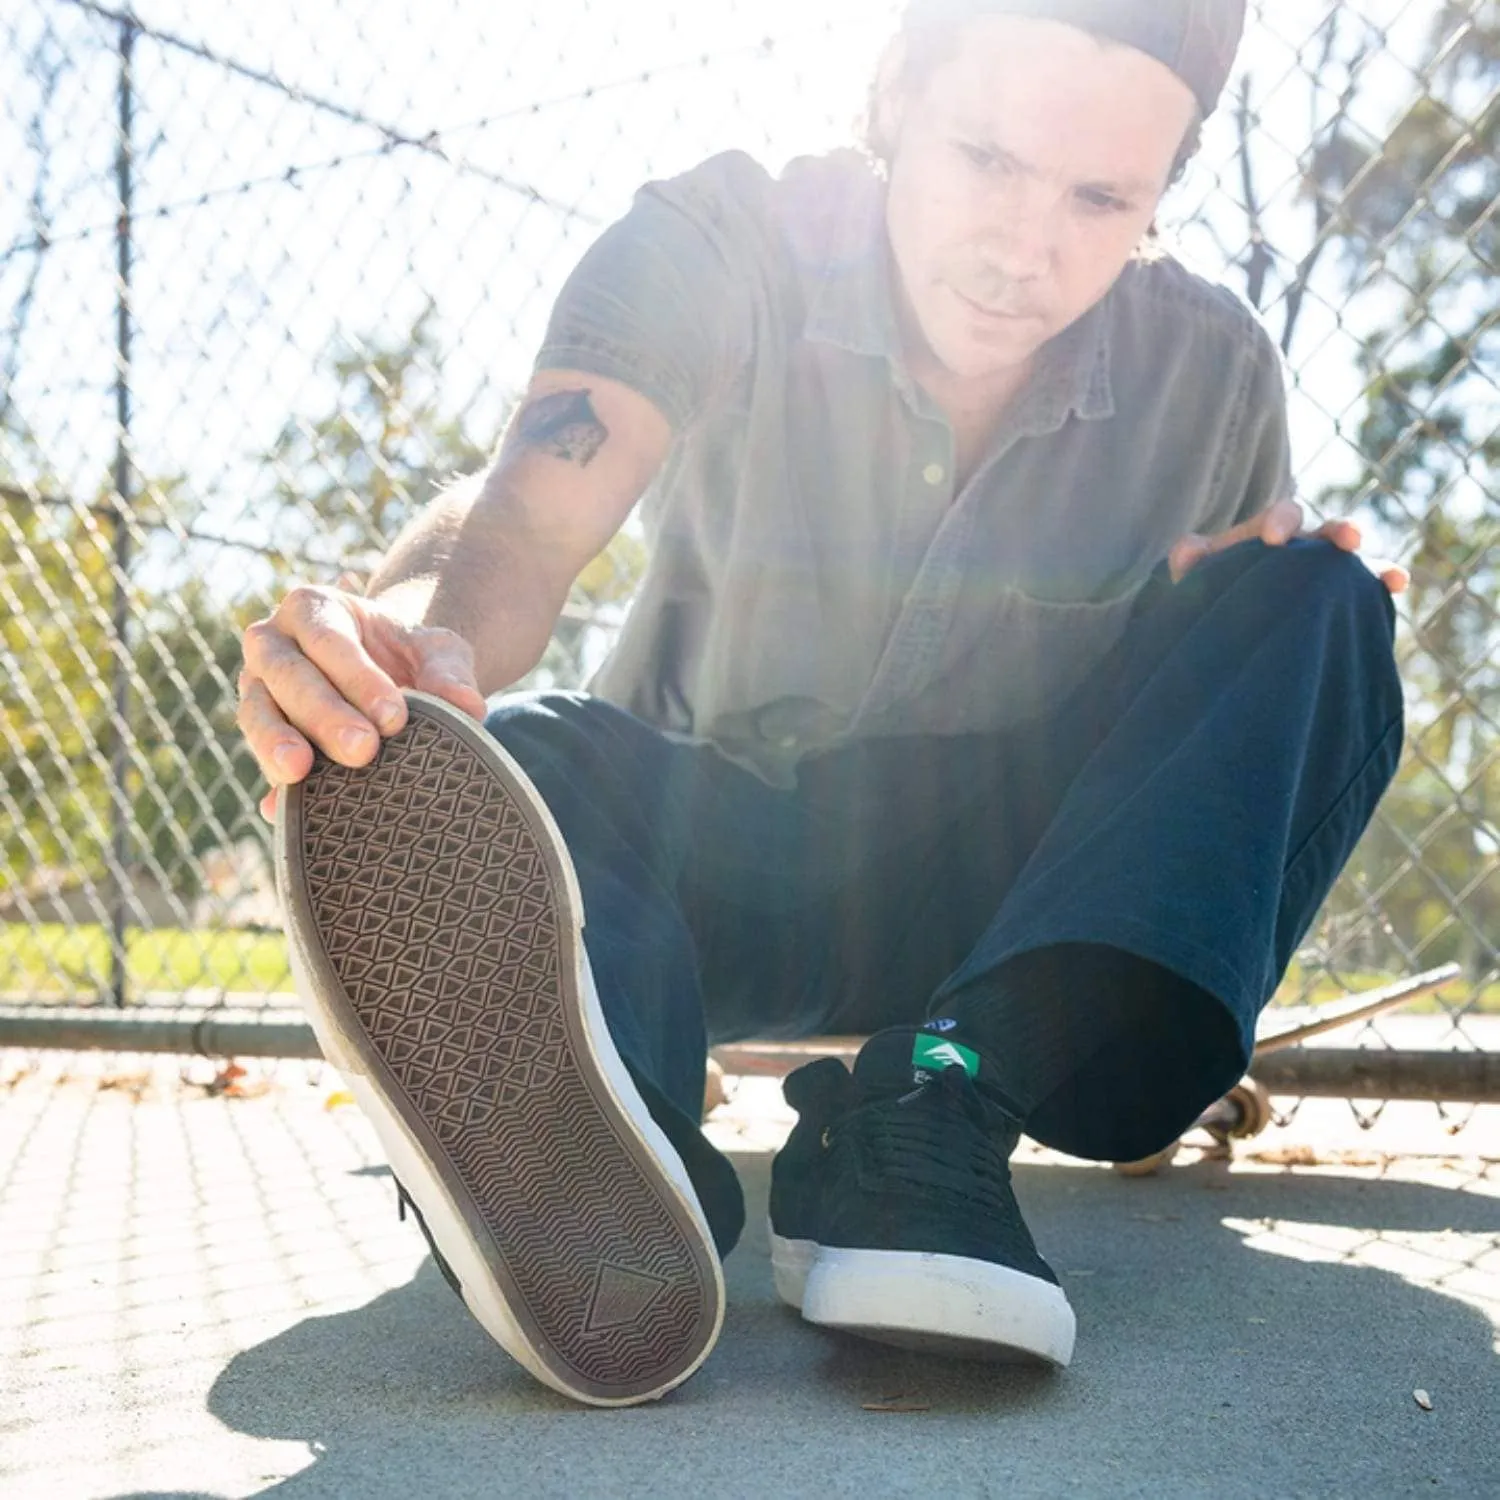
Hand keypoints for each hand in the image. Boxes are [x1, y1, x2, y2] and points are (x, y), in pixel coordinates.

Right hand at [237, 583, 487, 822]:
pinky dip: (271, 785)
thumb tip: (468, 707)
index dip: (357, 677)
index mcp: (313, 608)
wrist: (393, 673)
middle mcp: (273, 642)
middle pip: (289, 675)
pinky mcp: (261, 734)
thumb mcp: (438, 651)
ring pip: (257, 712)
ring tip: (298, 773)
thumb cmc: (411, 654)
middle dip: (324, 714)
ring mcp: (258, 688)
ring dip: (276, 743)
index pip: (328, 639)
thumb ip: (450, 673)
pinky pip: (260, 759)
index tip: (394, 718)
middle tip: (362, 751)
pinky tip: (280, 809)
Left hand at [1167, 498, 1409, 594]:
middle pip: (1326, 529)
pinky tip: (1396, 586)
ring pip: (1353, 559)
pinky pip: (1367, 588)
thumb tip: (1188, 551)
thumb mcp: (1193, 576)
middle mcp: (1303, 546)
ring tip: (1391, 574)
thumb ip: (1189, 560)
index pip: (1281, 515)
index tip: (1273, 541)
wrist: (1221, 622)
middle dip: (1338, 530)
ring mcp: (1323, 571)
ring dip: (1373, 561)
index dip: (1280, 521)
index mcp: (1269, 532)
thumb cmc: (1208, 589)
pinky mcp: (1339, 597)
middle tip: (1348, 539)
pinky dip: (1384, 583)